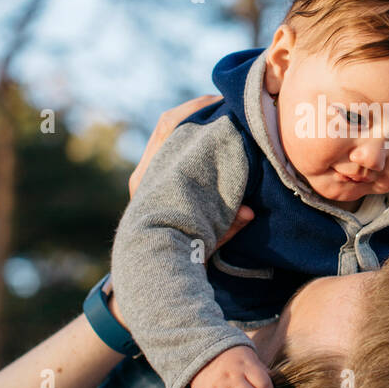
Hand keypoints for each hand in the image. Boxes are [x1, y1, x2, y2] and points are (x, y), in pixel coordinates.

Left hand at [107, 93, 252, 328]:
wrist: (136, 285)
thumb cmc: (167, 266)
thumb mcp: (199, 248)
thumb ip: (225, 229)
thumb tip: (252, 211)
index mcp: (150, 181)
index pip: (170, 128)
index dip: (198, 109)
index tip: (228, 104)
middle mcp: (146, 174)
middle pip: (172, 124)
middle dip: (205, 110)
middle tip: (237, 103)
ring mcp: (149, 176)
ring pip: (173, 134)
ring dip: (201, 122)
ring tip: (232, 114)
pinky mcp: (154, 182)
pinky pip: (173, 148)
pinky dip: (196, 138)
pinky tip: (220, 138)